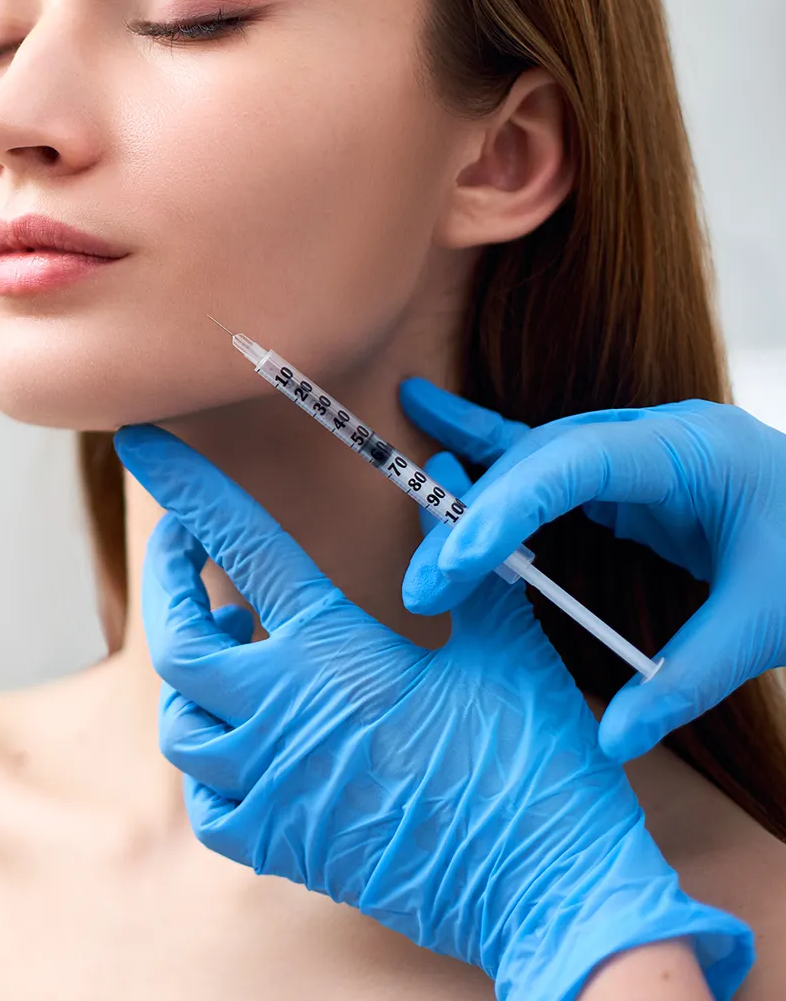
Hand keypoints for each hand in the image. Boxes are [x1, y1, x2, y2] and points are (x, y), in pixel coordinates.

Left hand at [114, 424, 752, 1000]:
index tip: (142, 442)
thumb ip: (458, 556)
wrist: (549, 896)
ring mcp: (274, 791)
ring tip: (235, 642)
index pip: (242, 545)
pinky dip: (211, 761)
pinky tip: (249, 738)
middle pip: (175, 640)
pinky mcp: (281, 848)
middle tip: (188, 545)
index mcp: (336, 655)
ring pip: (179, 724)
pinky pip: (206, 802)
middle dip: (168, 579)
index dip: (188, 486)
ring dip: (191, 674)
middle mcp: (283, 719)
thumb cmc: (534, 770)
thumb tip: (442, 470)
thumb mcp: (508, 646)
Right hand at [398, 382, 785, 760]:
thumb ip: (689, 678)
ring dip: (478, 492)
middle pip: (545, 459)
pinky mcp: (637, 476)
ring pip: (540, 456)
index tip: (461, 559)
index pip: (580, 462)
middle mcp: (659, 436)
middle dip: (478, 517)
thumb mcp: (768, 622)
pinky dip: (498, 458)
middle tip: (427, 584)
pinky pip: (556, 466)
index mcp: (694, 450)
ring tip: (418, 521)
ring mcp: (644, 450)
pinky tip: (440, 429)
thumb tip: (611, 740)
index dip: (510, 504)